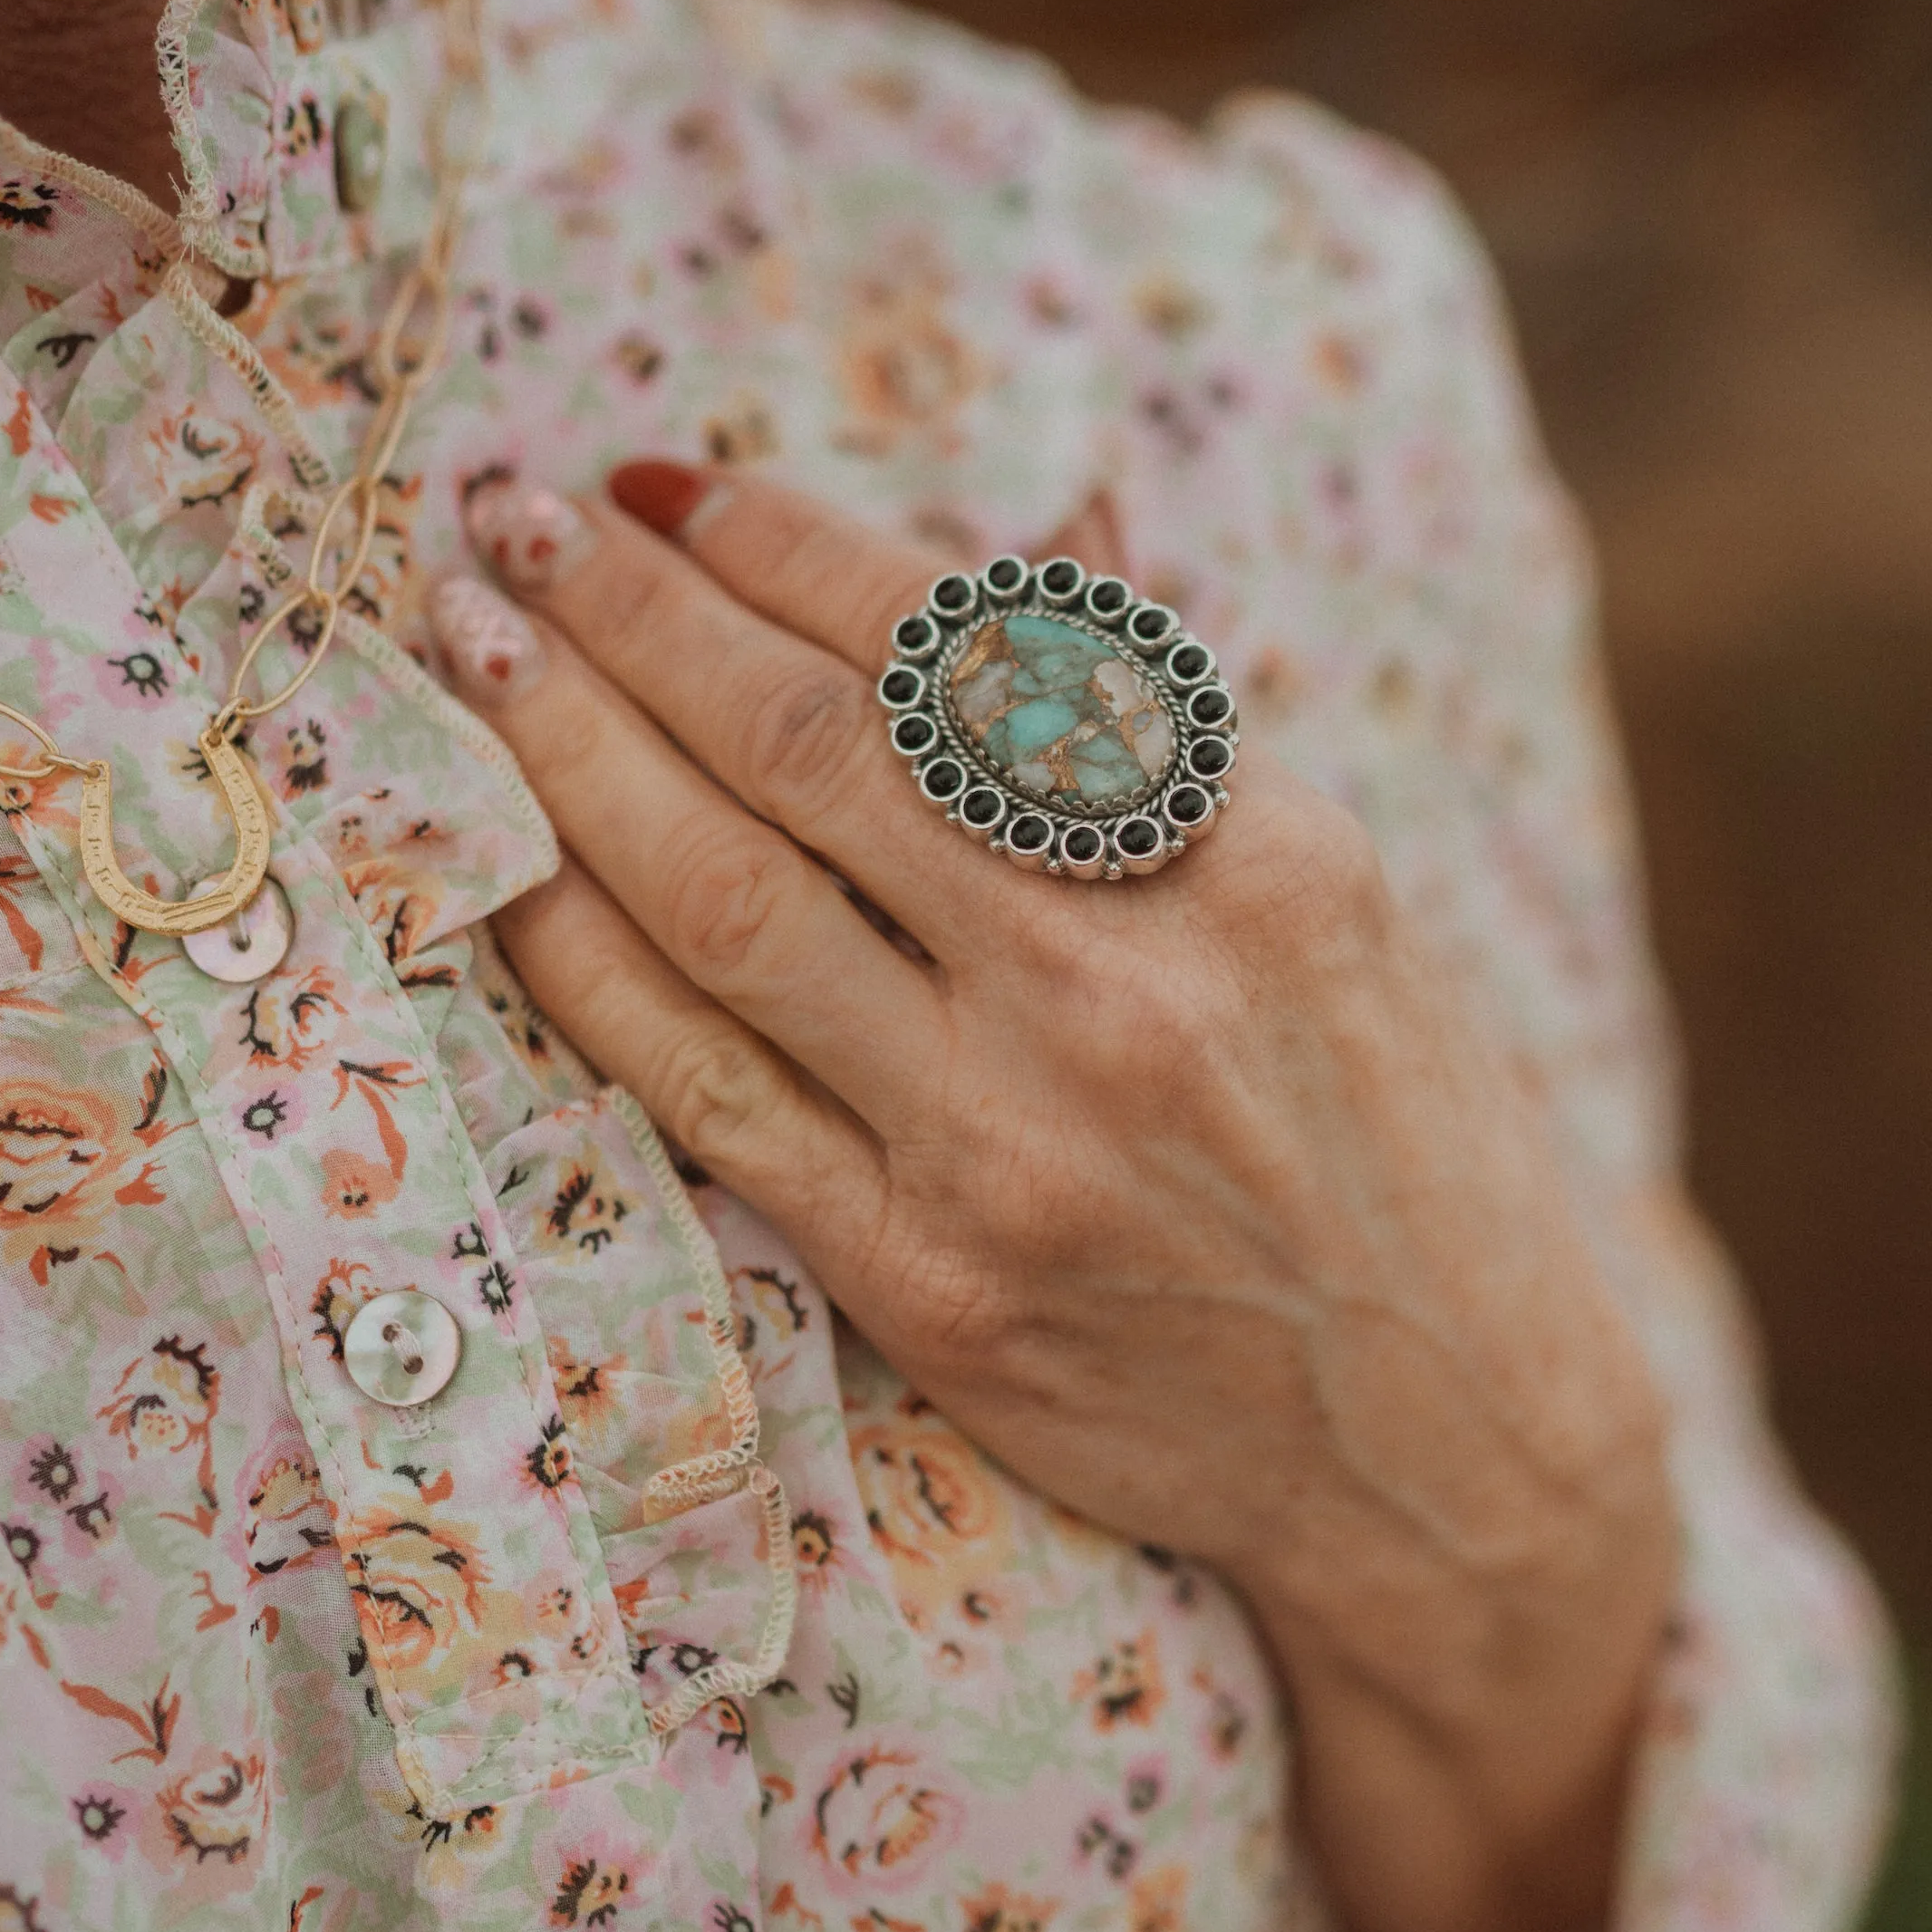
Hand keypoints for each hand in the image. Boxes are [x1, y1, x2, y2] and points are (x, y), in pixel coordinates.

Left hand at [433, 467, 1676, 1931]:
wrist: (1454, 1445)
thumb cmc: (1403, 1140)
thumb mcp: (1346, 900)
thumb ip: (1174, 725)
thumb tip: (1040, 529)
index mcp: (1255, 859)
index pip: (968, 647)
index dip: (788, 547)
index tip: (679, 485)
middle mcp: (1130, 991)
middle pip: (815, 751)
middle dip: (638, 611)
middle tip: (521, 523)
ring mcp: (1019, 1148)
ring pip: (728, 903)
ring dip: (573, 752)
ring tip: (477, 645)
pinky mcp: (936, 1287)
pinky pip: (710, 1097)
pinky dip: (591, 968)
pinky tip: (513, 870)